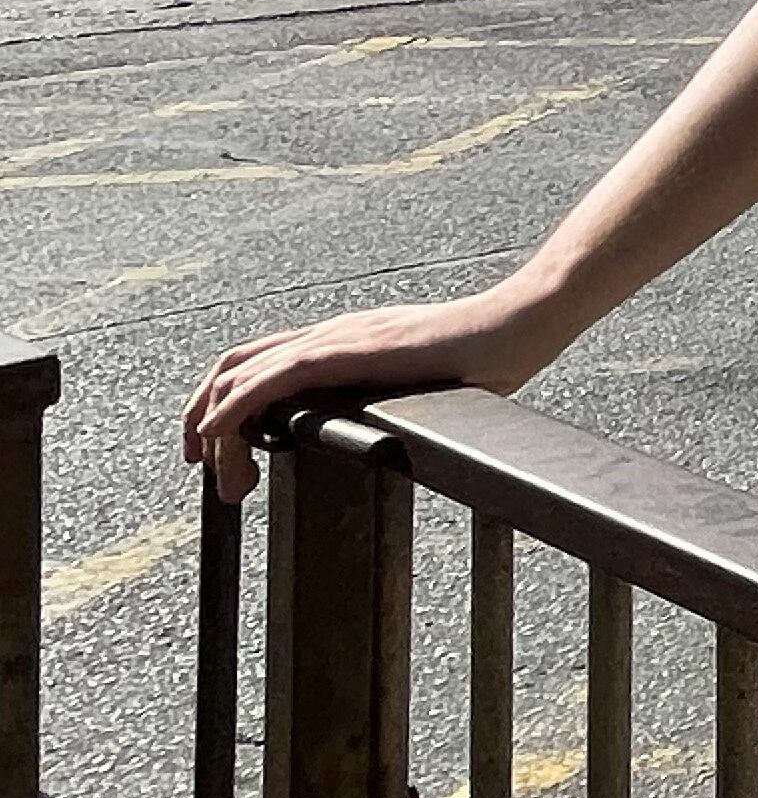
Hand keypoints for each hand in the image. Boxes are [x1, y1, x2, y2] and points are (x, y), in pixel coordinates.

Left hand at [183, 289, 565, 500]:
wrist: (516, 325)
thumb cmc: (486, 356)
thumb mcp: (418, 384)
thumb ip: (388, 398)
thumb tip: (379, 435)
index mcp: (345, 339)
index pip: (261, 363)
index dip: (226, 404)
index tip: (221, 452)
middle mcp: (330, 332)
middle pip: (234, 365)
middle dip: (202, 417)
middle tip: (204, 470)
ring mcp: (336, 337)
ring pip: (240, 373)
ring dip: (212, 423)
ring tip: (216, 473)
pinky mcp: (346, 350)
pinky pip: (268, 377)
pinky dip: (231, 406)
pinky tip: (218, 434)